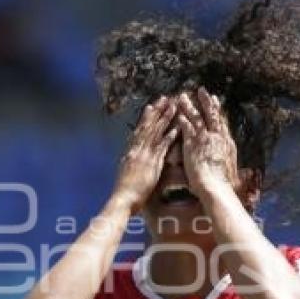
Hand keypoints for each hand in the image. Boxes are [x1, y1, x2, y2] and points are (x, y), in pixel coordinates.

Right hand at [114, 96, 177, 212]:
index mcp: (130, 153)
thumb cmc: (124, 193)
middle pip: (147, 127)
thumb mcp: (125, 175)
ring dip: (164, 118)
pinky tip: (177, 128)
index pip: (139, 131)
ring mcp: (144, 155)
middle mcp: (136, 150)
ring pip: (155, 132)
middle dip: (156, 112)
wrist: (122, 199)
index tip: (152, 107)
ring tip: (172, 106)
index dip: (146, 118)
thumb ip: (131, 166)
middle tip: (164, 99)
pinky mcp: (152, 163)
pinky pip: (162, 147)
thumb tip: (133, 163)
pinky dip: (169, 136)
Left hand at [176, 88, 238, 196]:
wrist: (215, 186)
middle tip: (201, 90)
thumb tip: (248, 174)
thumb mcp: (235, 174)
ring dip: (189, 106)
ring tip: (183, 96)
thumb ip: (239, 171)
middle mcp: (217, 137)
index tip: (215, 100)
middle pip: (212, 114)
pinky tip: (177, 112)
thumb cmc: (225, 185)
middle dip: (206, 101)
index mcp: (227, 143)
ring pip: (197, 117)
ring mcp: (205, 139)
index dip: (218, 110)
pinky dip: (182, 118)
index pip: (222, 122)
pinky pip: (186, 127)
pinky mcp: (193, 144)